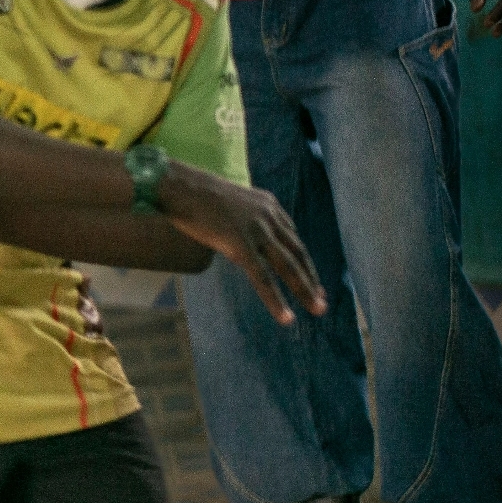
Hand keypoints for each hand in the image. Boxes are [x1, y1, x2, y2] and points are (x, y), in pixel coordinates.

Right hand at [158, 166, 327, 325]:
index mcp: (269, 205)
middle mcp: (269, 216)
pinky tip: (285, 316)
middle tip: (322, 301)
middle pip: (297, 253)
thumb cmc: (194, 193)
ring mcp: (256, 230)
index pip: (293, 238)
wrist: (179, 186)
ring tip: (316, 309)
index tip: (313, 280)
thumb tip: (241, 240)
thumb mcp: (231, 203)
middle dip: (312, 279)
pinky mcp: (240, 244)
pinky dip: (276, 299)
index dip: (304, 262)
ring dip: (304, 290)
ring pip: (287, 266)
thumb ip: (244, 219)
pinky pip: (262, 277)